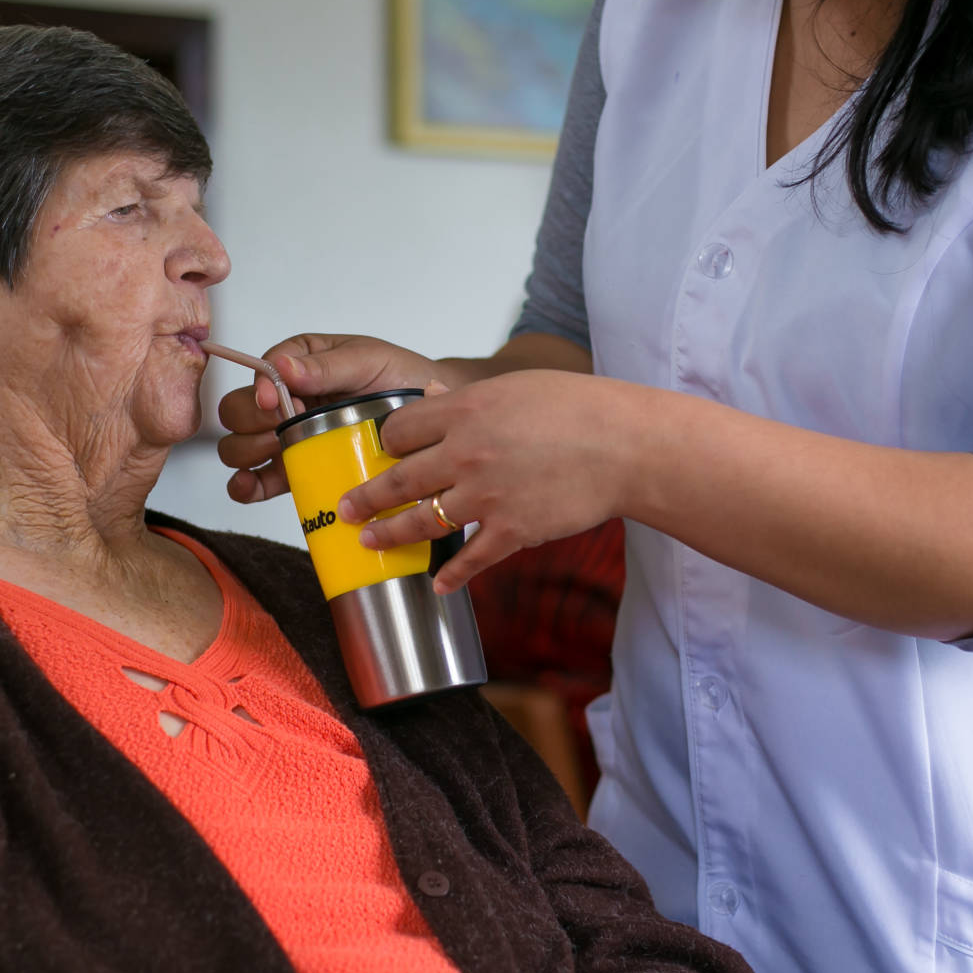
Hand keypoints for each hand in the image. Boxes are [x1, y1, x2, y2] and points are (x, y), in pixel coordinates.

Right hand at [215, 334, 447, 502]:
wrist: (428, 420)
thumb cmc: (399, 379)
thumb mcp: (367, 361)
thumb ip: (325, 366)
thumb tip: (283, 367)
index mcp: (298, 362)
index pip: (259, 372)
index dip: (260, 389)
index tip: (276, 402)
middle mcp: (285, 399)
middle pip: (237, 412)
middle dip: (252, 423)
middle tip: (281, 429)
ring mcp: (288, 437)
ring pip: (238, 447)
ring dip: (248, 454)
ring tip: (278, 454)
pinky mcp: (294, 471)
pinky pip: (255, 481)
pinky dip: (246, 485)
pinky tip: (251, 485)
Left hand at [337, 370, 635, 593]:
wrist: (626, 446)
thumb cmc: (578, 409)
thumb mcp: (516, 387)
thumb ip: (470, 399)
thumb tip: (434, 396)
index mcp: (464, 411)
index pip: (399, 430)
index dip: (384, 444)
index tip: (378, 455)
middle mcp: (466, 453)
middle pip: (397, 479)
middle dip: (365, 497)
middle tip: (346, 508)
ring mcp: (487, 495)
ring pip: (421, 522)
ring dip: (390, 534)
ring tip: (370, 541)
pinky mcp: (512, 530)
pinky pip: (470, 559)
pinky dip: (451, 576)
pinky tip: (438, 585)